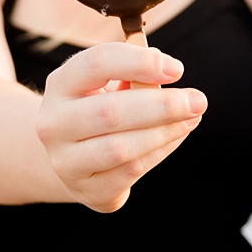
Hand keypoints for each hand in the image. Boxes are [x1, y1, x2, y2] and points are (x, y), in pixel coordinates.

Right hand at [35, 43, 206, 210]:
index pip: (96, 64)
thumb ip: (138, 75)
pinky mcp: (86, 189)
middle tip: (198, 101)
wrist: (73, 156)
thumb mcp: (111, 85)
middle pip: (110, 112)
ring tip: (192, 118)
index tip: (177, 70)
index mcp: (61, 84)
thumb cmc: (100, 110)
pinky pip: (131, 171)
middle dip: (162, 106)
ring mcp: (65, 160)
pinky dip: (160, 152)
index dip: (139, 63)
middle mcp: (53, 123)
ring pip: (121, 148)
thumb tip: (169, 71)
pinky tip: (176, 137)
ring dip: (164, 132)